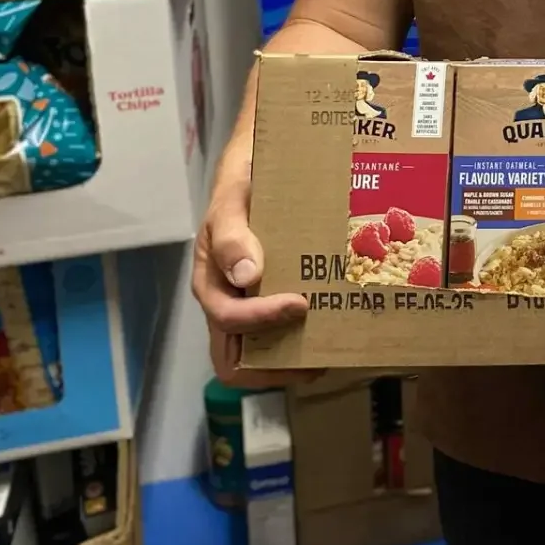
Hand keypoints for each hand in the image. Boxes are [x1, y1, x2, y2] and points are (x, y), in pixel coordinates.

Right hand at [193, 166, 315, 388]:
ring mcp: (249, 307)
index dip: (260, 321)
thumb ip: (232, 238)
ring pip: (262, 354)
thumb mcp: (229, 206)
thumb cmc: (238, 193)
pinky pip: (282, 334)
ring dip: (294, 357)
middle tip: (317, 356)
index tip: (299, 303)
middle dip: (275, 366)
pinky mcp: (271, 302)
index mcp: (211, 285)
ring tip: (330, 347)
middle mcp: (228, 304)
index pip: (227, 322)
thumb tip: (246, 276)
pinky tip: (333, 327)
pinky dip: (305, 338)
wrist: (253, 178)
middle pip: (237, 361)